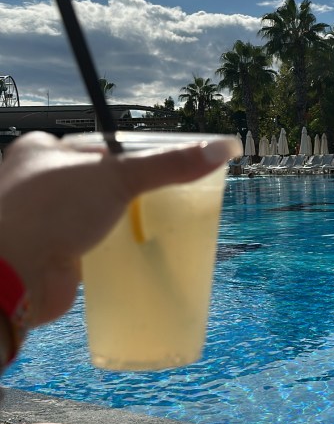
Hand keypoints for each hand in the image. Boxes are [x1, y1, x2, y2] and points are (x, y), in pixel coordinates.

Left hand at [0, 132, 240, 326]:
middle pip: (96, 182)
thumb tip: (224, 148)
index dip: (127, 155)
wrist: (10, 278)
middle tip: (163, 200)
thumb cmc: (49, 212)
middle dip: (126, 193)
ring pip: (92, 217)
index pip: (96, 146)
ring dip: (118, 224)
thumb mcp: (117, 177)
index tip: (159, 167)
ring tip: (153, 228)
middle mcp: (36, 183)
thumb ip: (169, 164)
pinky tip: (132, 254)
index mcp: (41, 150)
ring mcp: (41, 222)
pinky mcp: (49, 256)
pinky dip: (109, 251)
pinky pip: (88, 248)